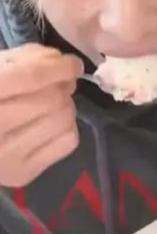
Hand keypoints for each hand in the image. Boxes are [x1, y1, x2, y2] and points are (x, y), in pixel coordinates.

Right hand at [0, 44, 83, 186]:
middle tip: (59, 83)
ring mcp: (7, 157)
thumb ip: (23, 60)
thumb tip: (59, 60)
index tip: (73, 63)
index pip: (30, 77)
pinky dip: (66, 127)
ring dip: (65, 106)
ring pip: (63, 120)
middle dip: (62, 87)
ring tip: (51, 104)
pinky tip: (49, 124)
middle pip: (51, 100)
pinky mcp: (22, 173)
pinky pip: (67, 142)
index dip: (59, 67)